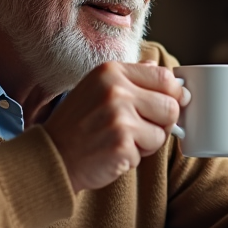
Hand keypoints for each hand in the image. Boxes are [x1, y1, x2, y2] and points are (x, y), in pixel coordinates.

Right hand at [43, 62, 187, 192]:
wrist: (53, 155)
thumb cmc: (79, 123)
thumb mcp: (98, 88)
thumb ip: (131, 77)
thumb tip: (161, 70)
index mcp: (112, 72)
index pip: (165, 78)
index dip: (174, 95)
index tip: (171, 104)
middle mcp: (115, 90)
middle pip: (171, 106)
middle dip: (162, 122)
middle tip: (140, 129)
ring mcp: (119, 118)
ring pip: (163, 132)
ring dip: (148, 142)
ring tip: (122, 140)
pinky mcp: (121, 144)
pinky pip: (147, 153)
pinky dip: (134, 157)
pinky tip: (113, 152)